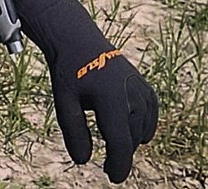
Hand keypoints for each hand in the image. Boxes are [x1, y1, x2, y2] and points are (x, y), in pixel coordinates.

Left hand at [17, 0, 158, 183]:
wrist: (77, 40)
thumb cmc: (68, 70)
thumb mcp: (64, 101)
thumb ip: (74, 132)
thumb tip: (83, 161)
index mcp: (111, 98)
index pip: (119, 142)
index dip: (118, 164)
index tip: (112, 177)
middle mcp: (132, 94)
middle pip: (130, 138)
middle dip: (119, 152)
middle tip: (106, 163)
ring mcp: (141, 90)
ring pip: (141, 129)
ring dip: (128, 138)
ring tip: (111, 137)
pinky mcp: (145, 87)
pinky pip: (150, 115)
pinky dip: (143, 126)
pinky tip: (134, 131)